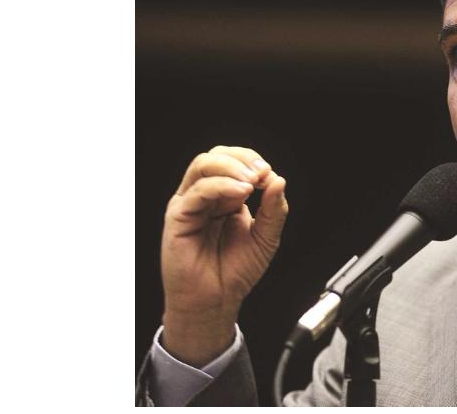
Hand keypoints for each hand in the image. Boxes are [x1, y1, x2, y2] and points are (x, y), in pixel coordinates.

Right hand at [159, 146, 288, 365]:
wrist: (217, 300)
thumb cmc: (235, 271)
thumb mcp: (266, 238)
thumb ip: (274, 209)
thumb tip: (278, 180)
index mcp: (225, 197)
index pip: (235, 162)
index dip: (253, 161)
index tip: (269, 175)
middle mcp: (206, 196)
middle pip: (216, 156)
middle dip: (242, 159)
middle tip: (261, 173)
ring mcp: (190, 204)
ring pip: (202, 165)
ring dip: (231, 167)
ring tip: (251, 182)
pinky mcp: (178, 216)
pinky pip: (196, 191)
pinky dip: (220, 186)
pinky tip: (240, 194)